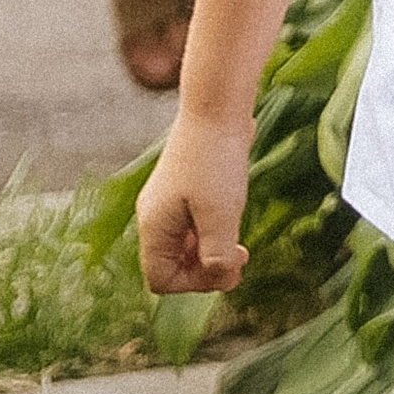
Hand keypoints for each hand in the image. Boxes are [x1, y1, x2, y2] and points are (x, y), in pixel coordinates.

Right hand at [137, 115, 252, 298]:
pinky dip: (212, 233)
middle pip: (172, 266)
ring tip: (239, 242)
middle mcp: (154, 217)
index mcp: (153, 226)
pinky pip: (193, 228)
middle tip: (240, 257)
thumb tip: (220, 279)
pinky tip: (231, 220)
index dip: (194, 284)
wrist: (216, 108)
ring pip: (185, 248)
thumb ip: (217, 256)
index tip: (226, 267)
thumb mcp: (220, 217)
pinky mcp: (183, 191)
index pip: (160, 280)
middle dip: (206, 269)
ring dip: (212, 251)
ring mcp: (167, 204)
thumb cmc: (215, 161)